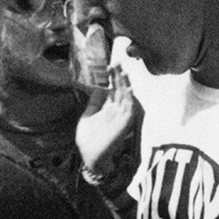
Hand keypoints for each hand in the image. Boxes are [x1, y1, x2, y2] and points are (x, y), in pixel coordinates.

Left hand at [77, 63, 141, 182]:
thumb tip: (96, 87)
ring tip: (123, 71)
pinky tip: (129, 89)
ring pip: (126, 97)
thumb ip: (94, 102)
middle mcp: (117, 110)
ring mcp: (122, 117)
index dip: (112, 77)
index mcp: (108, 108)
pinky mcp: (125, 124)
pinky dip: (130, 99)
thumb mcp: (88, 115)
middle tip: (117, 62)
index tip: (110, 64)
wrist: (91, 156)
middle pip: (120, 90)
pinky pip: (130, 109)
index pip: (113, 89)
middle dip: (119, 76)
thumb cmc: (89, 138)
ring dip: (125, 84)